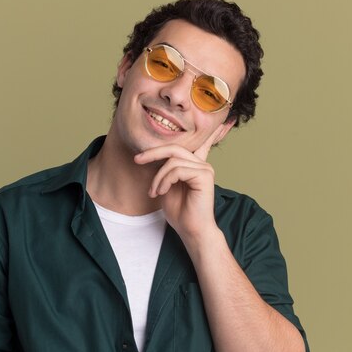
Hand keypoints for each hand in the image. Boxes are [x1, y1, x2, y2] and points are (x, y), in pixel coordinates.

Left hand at [134, 124, 229, 238]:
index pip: (200, 143)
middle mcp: (201, 164)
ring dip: (157, 177)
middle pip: (174, 148)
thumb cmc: (179, 212)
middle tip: (136, 160)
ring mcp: (205, 169)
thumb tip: (153, 157)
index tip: (215, 120)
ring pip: (172, 160)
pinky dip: (164, 180)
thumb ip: (165, 170)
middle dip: (152, 153)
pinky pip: (176, 169)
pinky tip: (162, 192)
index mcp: (194, 165)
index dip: (203, 131)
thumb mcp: (166, 186)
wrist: (191, 231)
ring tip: (154, 192)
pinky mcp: (204, 176)